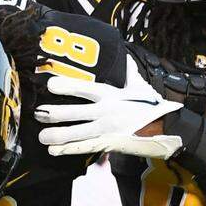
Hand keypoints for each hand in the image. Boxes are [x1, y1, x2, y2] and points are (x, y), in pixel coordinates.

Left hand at [35, 54, 182, 157]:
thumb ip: (128, 71)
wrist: (168, 129)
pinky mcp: (108, 145)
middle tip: (38, 113)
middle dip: (54, 113)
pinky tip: (54, 150)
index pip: (85, 88)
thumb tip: (124, 56)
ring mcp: (106, 130)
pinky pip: (85, 148)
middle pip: (75, 112)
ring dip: (57, 135)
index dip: (67, 86)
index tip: (50, 84)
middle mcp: (106, 112)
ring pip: (77, 133)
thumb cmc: (151, 106)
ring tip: (41, 135)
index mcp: (111, 94)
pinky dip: (68, 150)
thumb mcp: (139, 86)